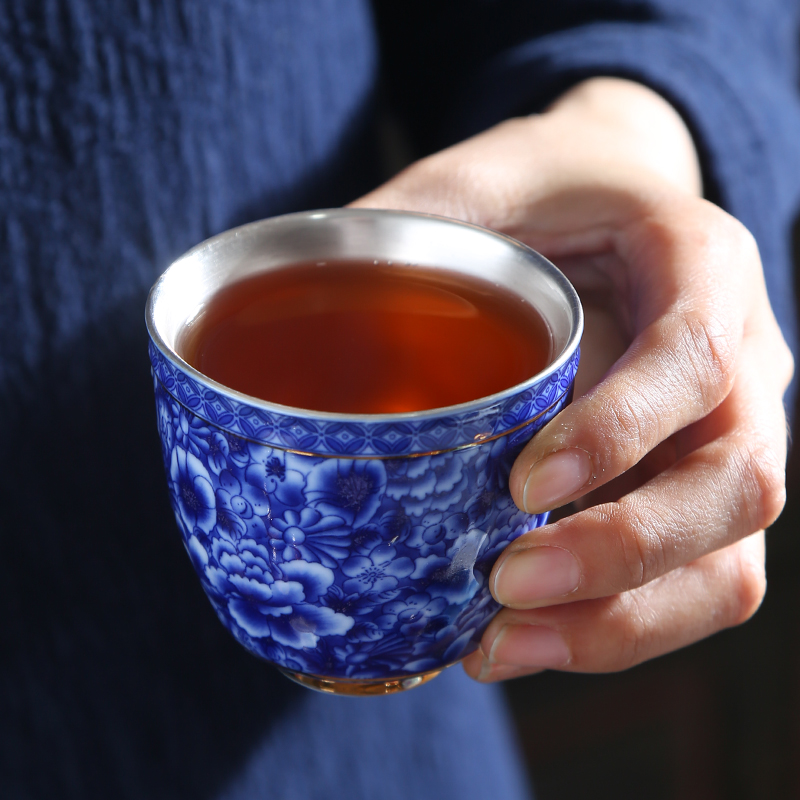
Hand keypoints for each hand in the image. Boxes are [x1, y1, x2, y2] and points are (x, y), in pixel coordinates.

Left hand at [350, 78, 792, 681]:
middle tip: (506, 583)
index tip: (522, 484)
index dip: (619, 431)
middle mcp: (741, 362)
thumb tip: (272, 306)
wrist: (605, 203)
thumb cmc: (544, 192)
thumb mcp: (475, 184)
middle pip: (737, 486)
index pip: (694, 358)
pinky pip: (687, 586)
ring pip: (725, 563)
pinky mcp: (688, 492)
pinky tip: (521, 638)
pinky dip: (611, 629)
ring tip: (502, 646)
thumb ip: (397, 232)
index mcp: (701, 263)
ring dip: (621, 623)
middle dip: (622, 553)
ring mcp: (724, 438)